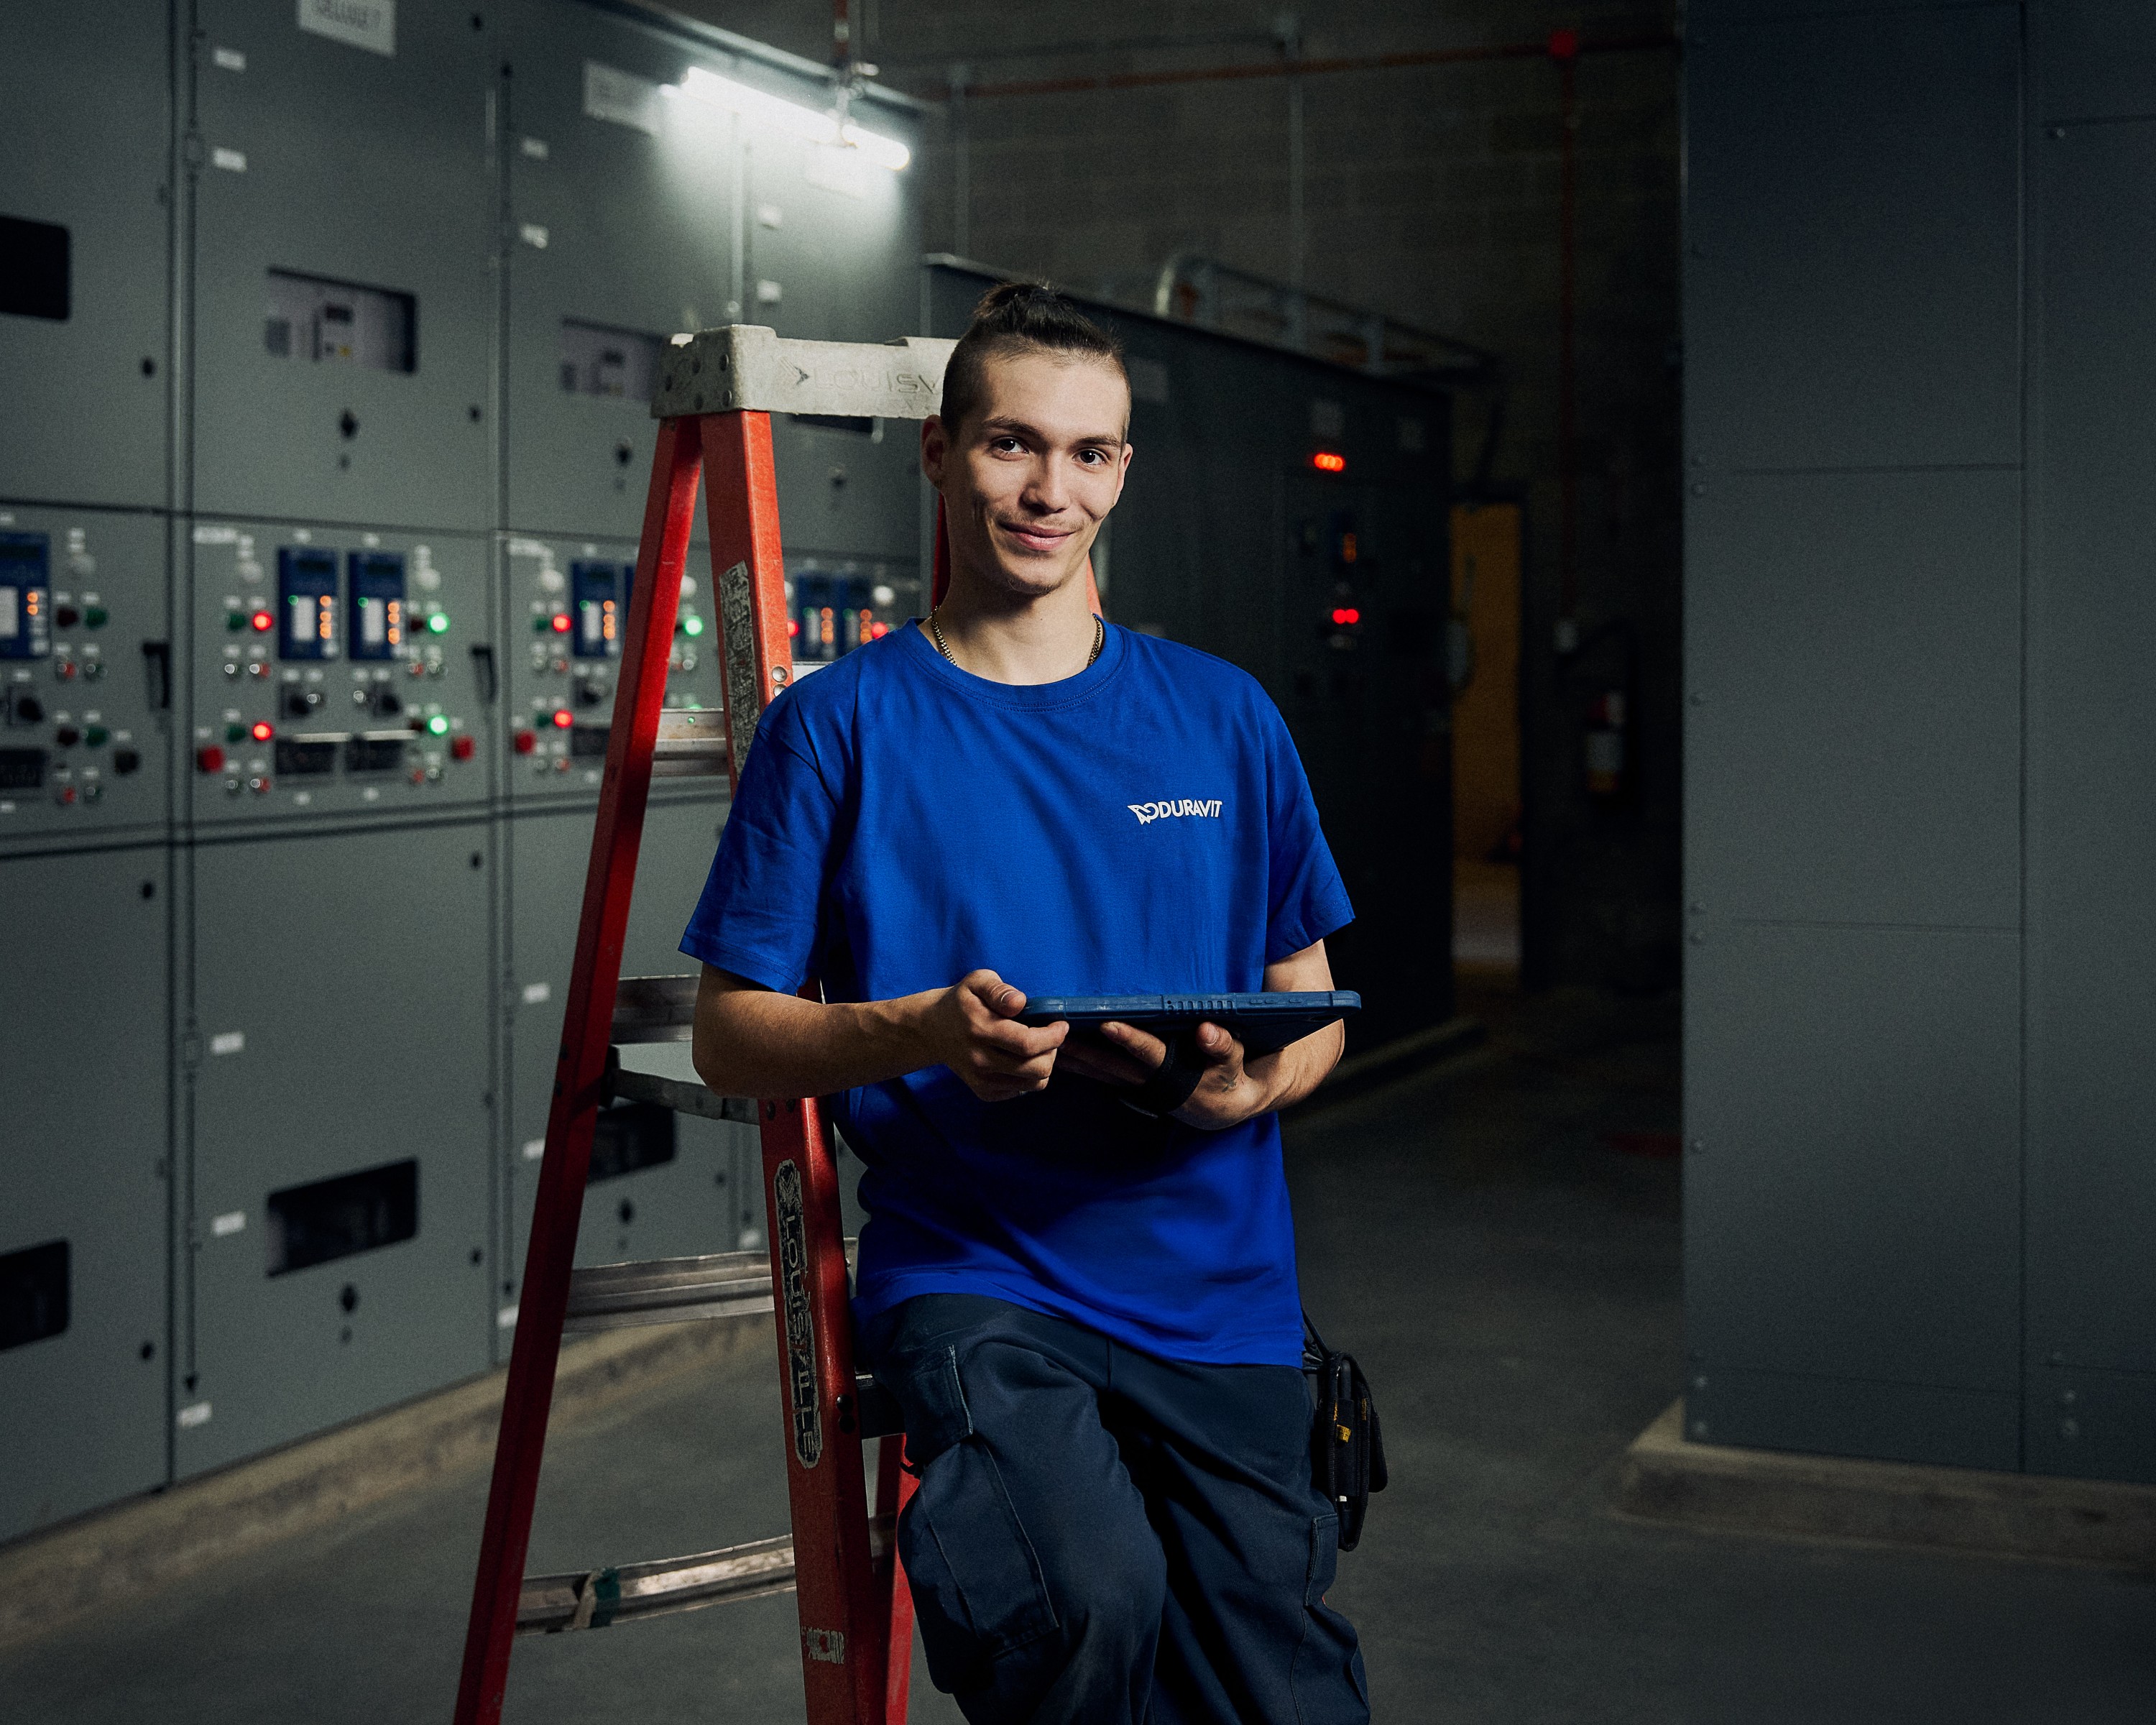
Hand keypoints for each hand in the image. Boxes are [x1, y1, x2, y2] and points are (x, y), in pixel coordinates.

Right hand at [918, 970, 1066, 1101]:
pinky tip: (1020, 1059)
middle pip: (1036, 1068)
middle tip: (1050, 1036)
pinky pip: (1022, 1091)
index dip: (1053, 1036)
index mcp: (980, 1029)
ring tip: (1038, 1048)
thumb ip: (999, 990)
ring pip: (1033, 1084)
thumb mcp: (977, 981)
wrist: (932, 1030)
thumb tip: (1019, 1003)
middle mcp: (980, 1059)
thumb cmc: (962, 1002)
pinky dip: (1029, 1077)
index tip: (1061, 1025)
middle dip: (1053, 1051)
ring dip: (1044, 1065)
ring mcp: (981, 1079)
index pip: (1028, 1043)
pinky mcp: (983, 1092)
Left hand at [1055, 1019, 1284, 1130]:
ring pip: (1102, 1073)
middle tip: (1057, 1034)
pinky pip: (1101, 1077)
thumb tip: (1205, 1031)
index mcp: (1177, 1072)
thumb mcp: (1234, 1060)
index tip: (1108, 1025)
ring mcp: (1140, 1085)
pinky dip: (1082, 1068)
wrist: (1224, 1108)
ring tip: (1048, 1044)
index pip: (1150, 1053)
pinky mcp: (1133, 1085)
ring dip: (1076, 1061)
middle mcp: (1153, 1081)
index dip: (1130, 1040)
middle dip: (1085, 1051)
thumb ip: (1221, 1045)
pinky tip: (1061, 1057)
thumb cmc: (1230, 1075)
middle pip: (1114, 1065)